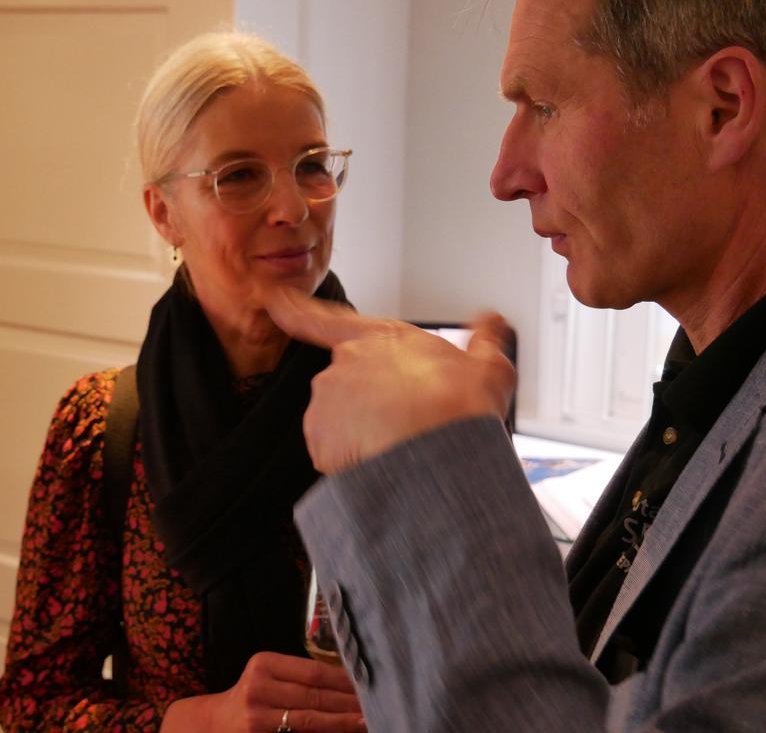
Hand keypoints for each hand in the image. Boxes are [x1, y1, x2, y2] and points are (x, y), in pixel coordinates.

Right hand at [162, 651, 364, 731]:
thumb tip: (350, 684)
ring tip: (366, 722)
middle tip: (376, 706)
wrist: (213, 725)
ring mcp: (257, 716)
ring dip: (342, 722)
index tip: (369, 686)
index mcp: (265, 664)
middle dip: (348, 703)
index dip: (345, 681)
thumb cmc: (252, 697)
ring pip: (310, 720)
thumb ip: (301, 677)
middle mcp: (259, 687)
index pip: (315, 672)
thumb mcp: (269, 677)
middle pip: (315, 696)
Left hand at [262, 287, 515, 473]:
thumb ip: (486, 341)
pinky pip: (332, 455)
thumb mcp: (488, 368)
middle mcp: (345, 363)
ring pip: (338, 423)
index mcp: (379, 339)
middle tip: (406, 425)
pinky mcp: (319, 438)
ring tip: (399, 448)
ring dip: (360, 436)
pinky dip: (351, 464)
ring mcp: (327, 400)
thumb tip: (493, 323)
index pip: (323, 318)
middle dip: (368, 407)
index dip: (293, 308)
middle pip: (345, 386)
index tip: (272, 298)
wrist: (440, 452)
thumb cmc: (461, 408)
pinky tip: (381, 467)